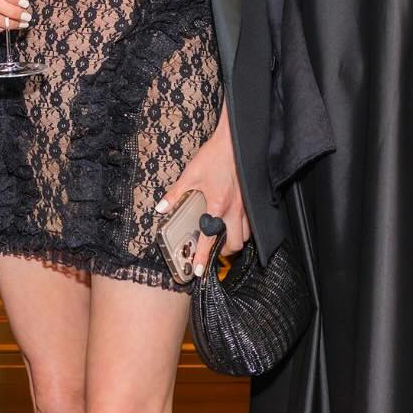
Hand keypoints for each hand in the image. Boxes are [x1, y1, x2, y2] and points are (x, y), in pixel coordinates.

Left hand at [156, 108, 246, 275]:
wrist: (235, 141)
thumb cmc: (214, 156)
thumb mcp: (190, 174)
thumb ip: (175, 194)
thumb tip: (161, 208)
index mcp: (217, 205)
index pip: (209, 239)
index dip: (202, 257)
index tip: (198, 271)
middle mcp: (234, 210)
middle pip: (235, 245)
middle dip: (224, 253)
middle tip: (214, 251)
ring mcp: (245, 206)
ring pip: (246, 236)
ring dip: (235, 241)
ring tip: (223, 237)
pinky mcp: (252, 201)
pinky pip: (251, 223)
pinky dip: (244, 228)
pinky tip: (234, 223)